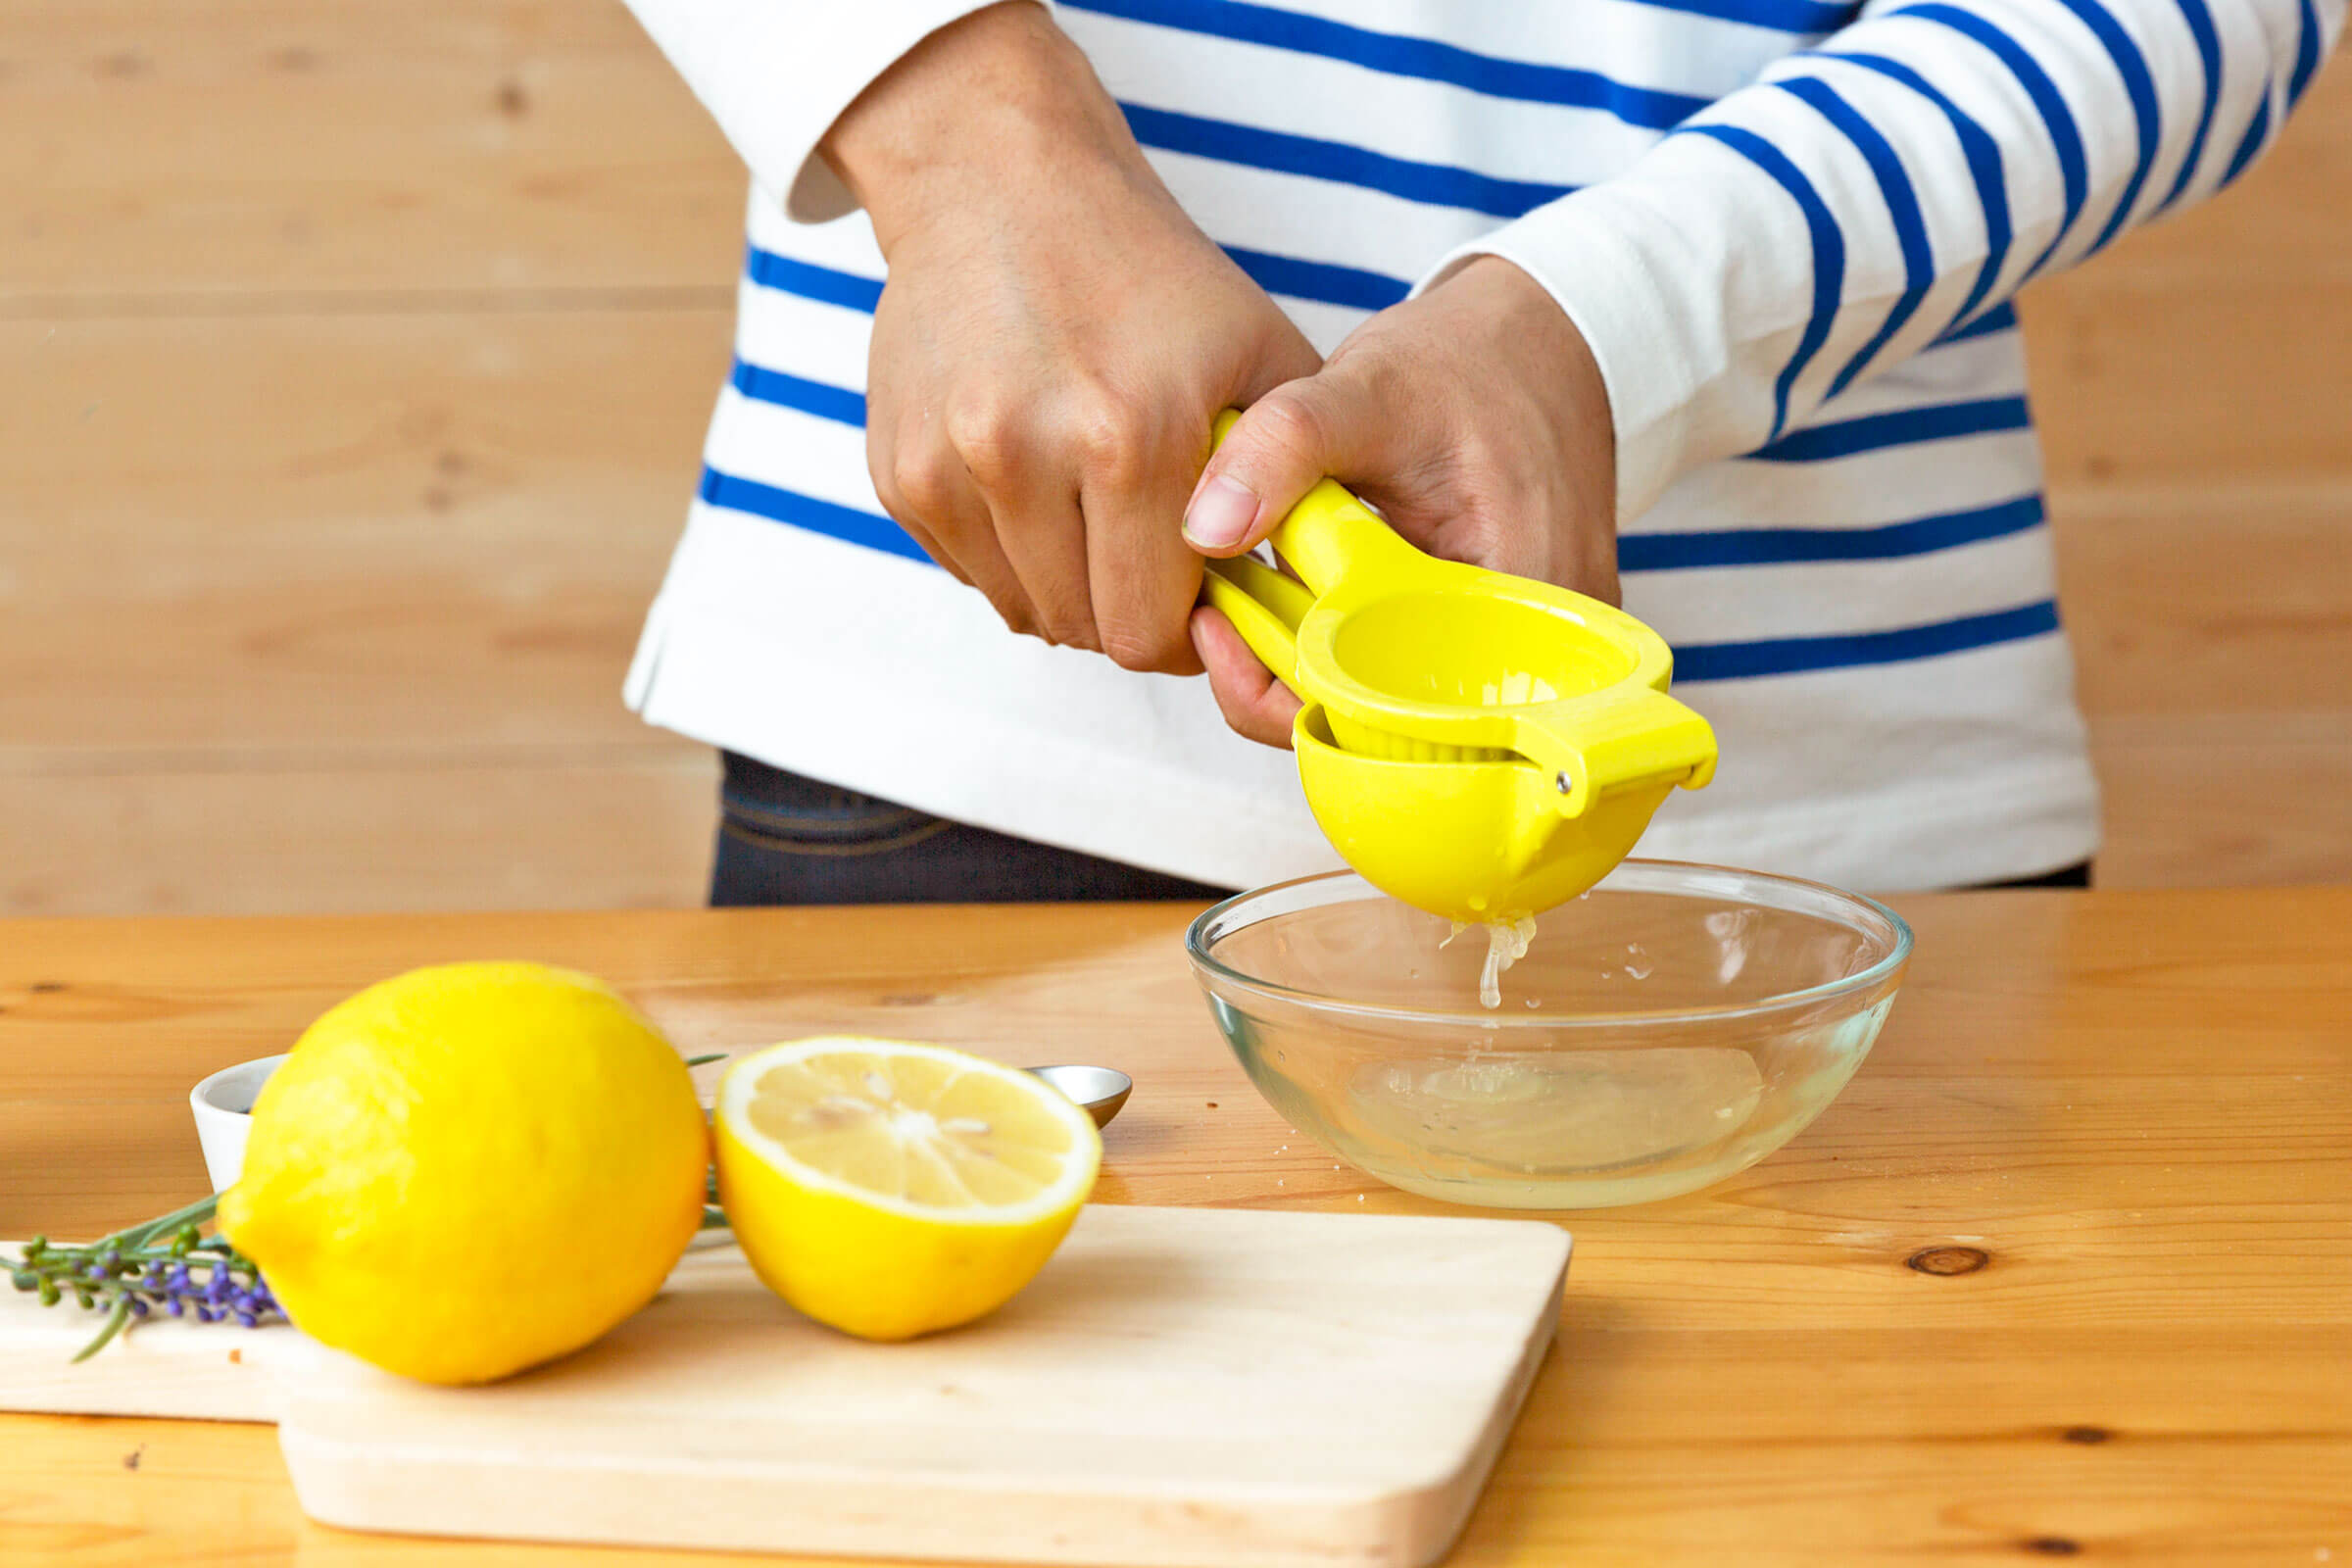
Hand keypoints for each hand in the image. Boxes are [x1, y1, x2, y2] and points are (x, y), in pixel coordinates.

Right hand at [823, 3, 1319, 673]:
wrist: (1002, 187)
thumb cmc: (1146, 275)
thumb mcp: (1262, 355)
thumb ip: (1297, 480)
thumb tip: (1292, 593)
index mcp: (1128, 434)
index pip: (1147, 627)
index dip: (1184, 630)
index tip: (1200, 594)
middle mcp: (1022, 454)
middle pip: (1084, 630)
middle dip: (1130, 612)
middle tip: (1154, 559)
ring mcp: (947, 466)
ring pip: (1023, 611)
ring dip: (1069, 587)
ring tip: (1099, 515)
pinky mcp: (899, 472)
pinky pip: (969, 573)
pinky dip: (1011, 554)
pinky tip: (1040, 485)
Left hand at [1181, 256, 1617, 745]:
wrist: (1540, 348)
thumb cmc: (1471, 366)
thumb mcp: (1369, 390)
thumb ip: (1284, 447)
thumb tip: (1205, 528)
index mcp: (1525, 602)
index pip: (1393, 717)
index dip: (1286, 697)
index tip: (1220, 632)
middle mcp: (1544, 656)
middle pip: (1387, 730)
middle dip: (1285, 680)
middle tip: (1219, 610)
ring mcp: (1525, 661)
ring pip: (1388, 712)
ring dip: (1310, 665)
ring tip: (1249, 595)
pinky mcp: (1495, 650)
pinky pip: (1403, 682)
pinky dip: (1344, 650)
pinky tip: (1295, 601)